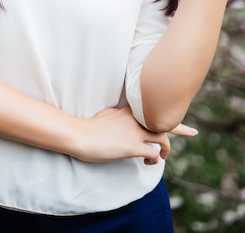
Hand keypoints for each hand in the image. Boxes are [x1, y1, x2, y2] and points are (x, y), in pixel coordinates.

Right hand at [72, 106, 196, 164]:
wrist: (80, 135)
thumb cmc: (90, 127)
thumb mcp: (107, 114)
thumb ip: (120, 115)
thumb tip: (123, 118)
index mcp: (129, 111)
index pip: (152, 109)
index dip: (165, 112)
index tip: (175, 114)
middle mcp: (135, 119)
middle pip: (164, 121)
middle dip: (180, 128)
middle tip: (193, 133)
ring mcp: (135, 132)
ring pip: (163, 138)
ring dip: (166, 149)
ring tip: (162, 156)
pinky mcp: (133, 147)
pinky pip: (153, 154)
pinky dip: (155, 160)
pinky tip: (148, 164)